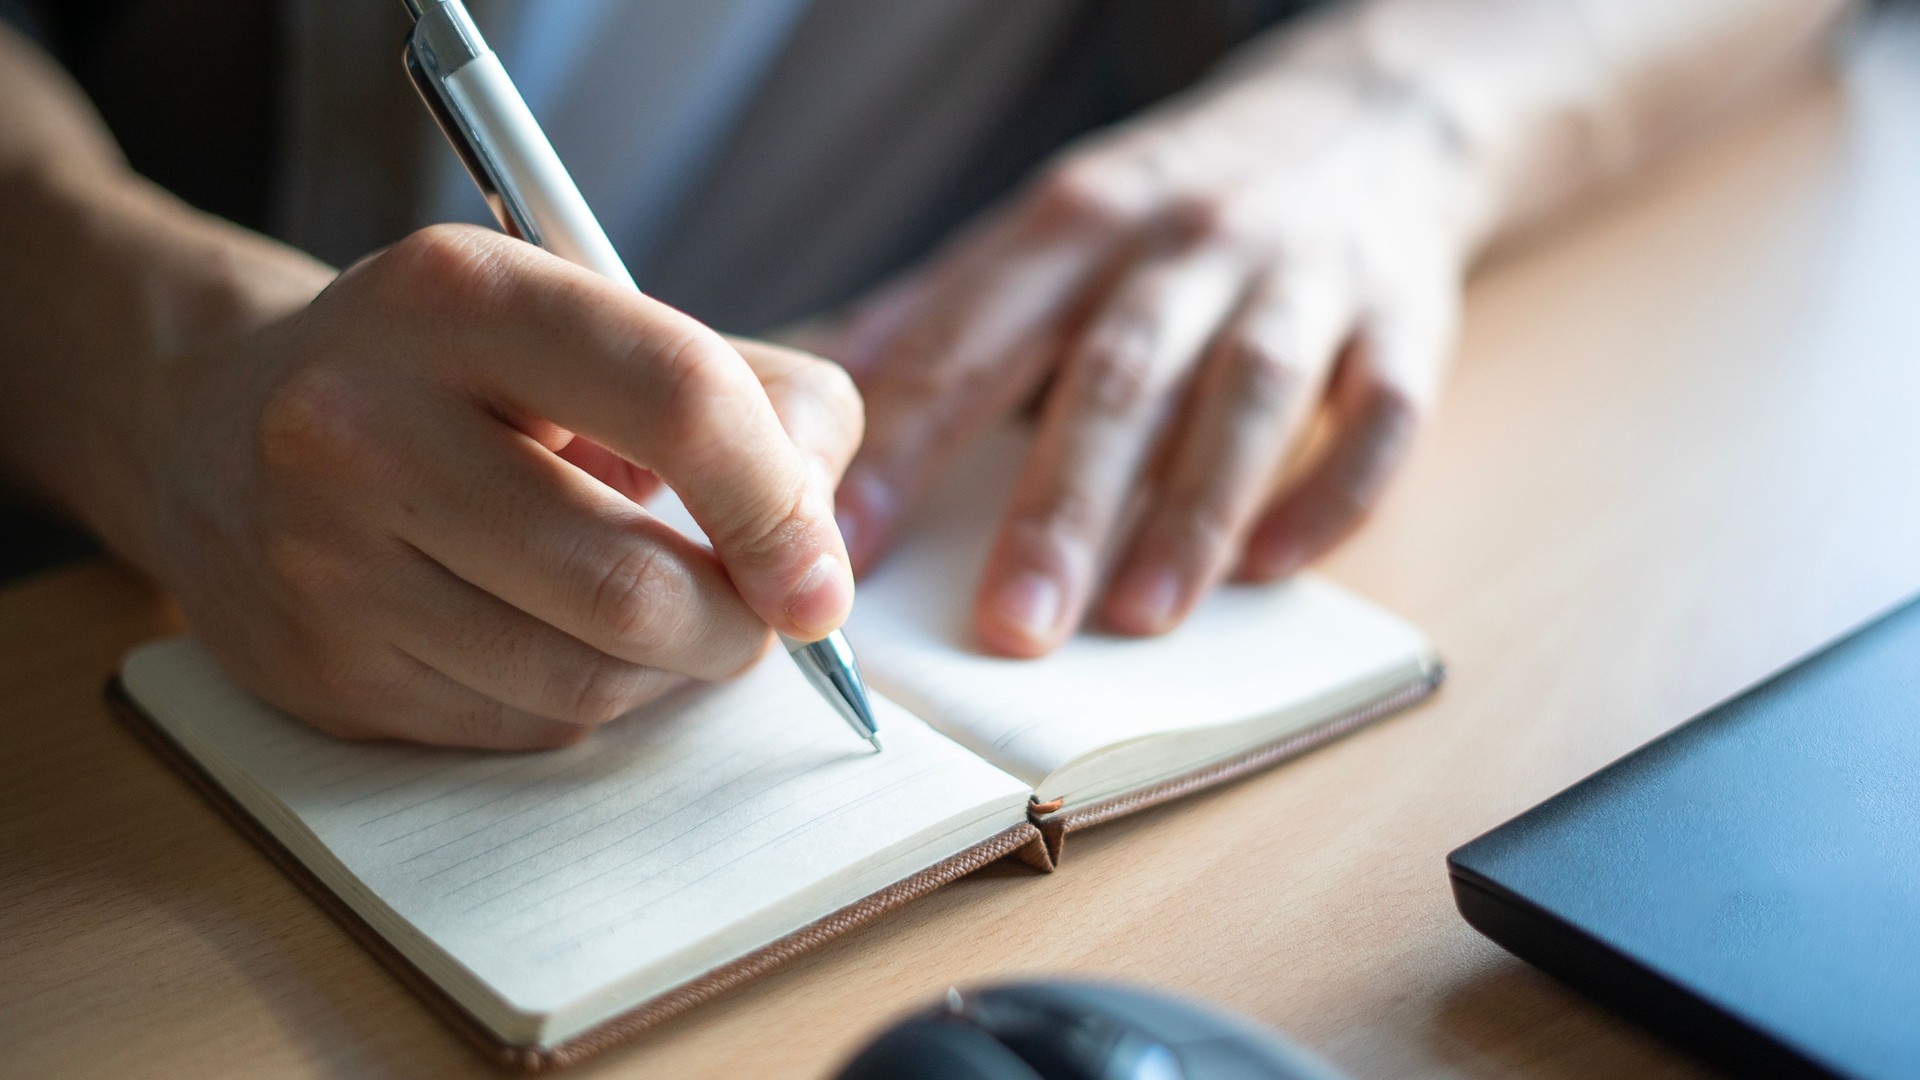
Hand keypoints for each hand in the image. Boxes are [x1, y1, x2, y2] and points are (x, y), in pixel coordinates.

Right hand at [137, 225, 861, 747]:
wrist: (223, 427)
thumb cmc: (460, 376)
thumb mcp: (600, 323)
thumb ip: (759, 403)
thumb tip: (821, 559)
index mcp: (461, 297)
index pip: (678, 402)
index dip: (780, 508)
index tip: (818, 584)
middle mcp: (363, 424)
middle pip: (631, 586)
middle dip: (733, 628)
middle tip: (751, 613)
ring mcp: (323, 562)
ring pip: (585, 685)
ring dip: (665, 673)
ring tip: (652, 613)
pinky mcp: (319, 674)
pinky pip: (522, 732)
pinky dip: (583, 703)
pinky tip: (555, 638)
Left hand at [828, 69, 1483, 655]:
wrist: (1365, 124)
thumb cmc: (1173, 204)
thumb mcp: (1051, 223)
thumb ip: (943, 309)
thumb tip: (824, 398)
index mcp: (1076, 221)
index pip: (976, 337)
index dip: (910, 443)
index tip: (851, 543)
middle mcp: (1187, 242)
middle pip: (1115, 376)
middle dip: (1059, 505)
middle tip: (1012, 624)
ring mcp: (1302, 278)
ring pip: (1248, 393)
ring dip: (1193, 511)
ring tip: (1140, 616)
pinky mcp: (1403, 320)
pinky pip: (1382, 412)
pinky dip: (1330, 493)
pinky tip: (1272, 568)